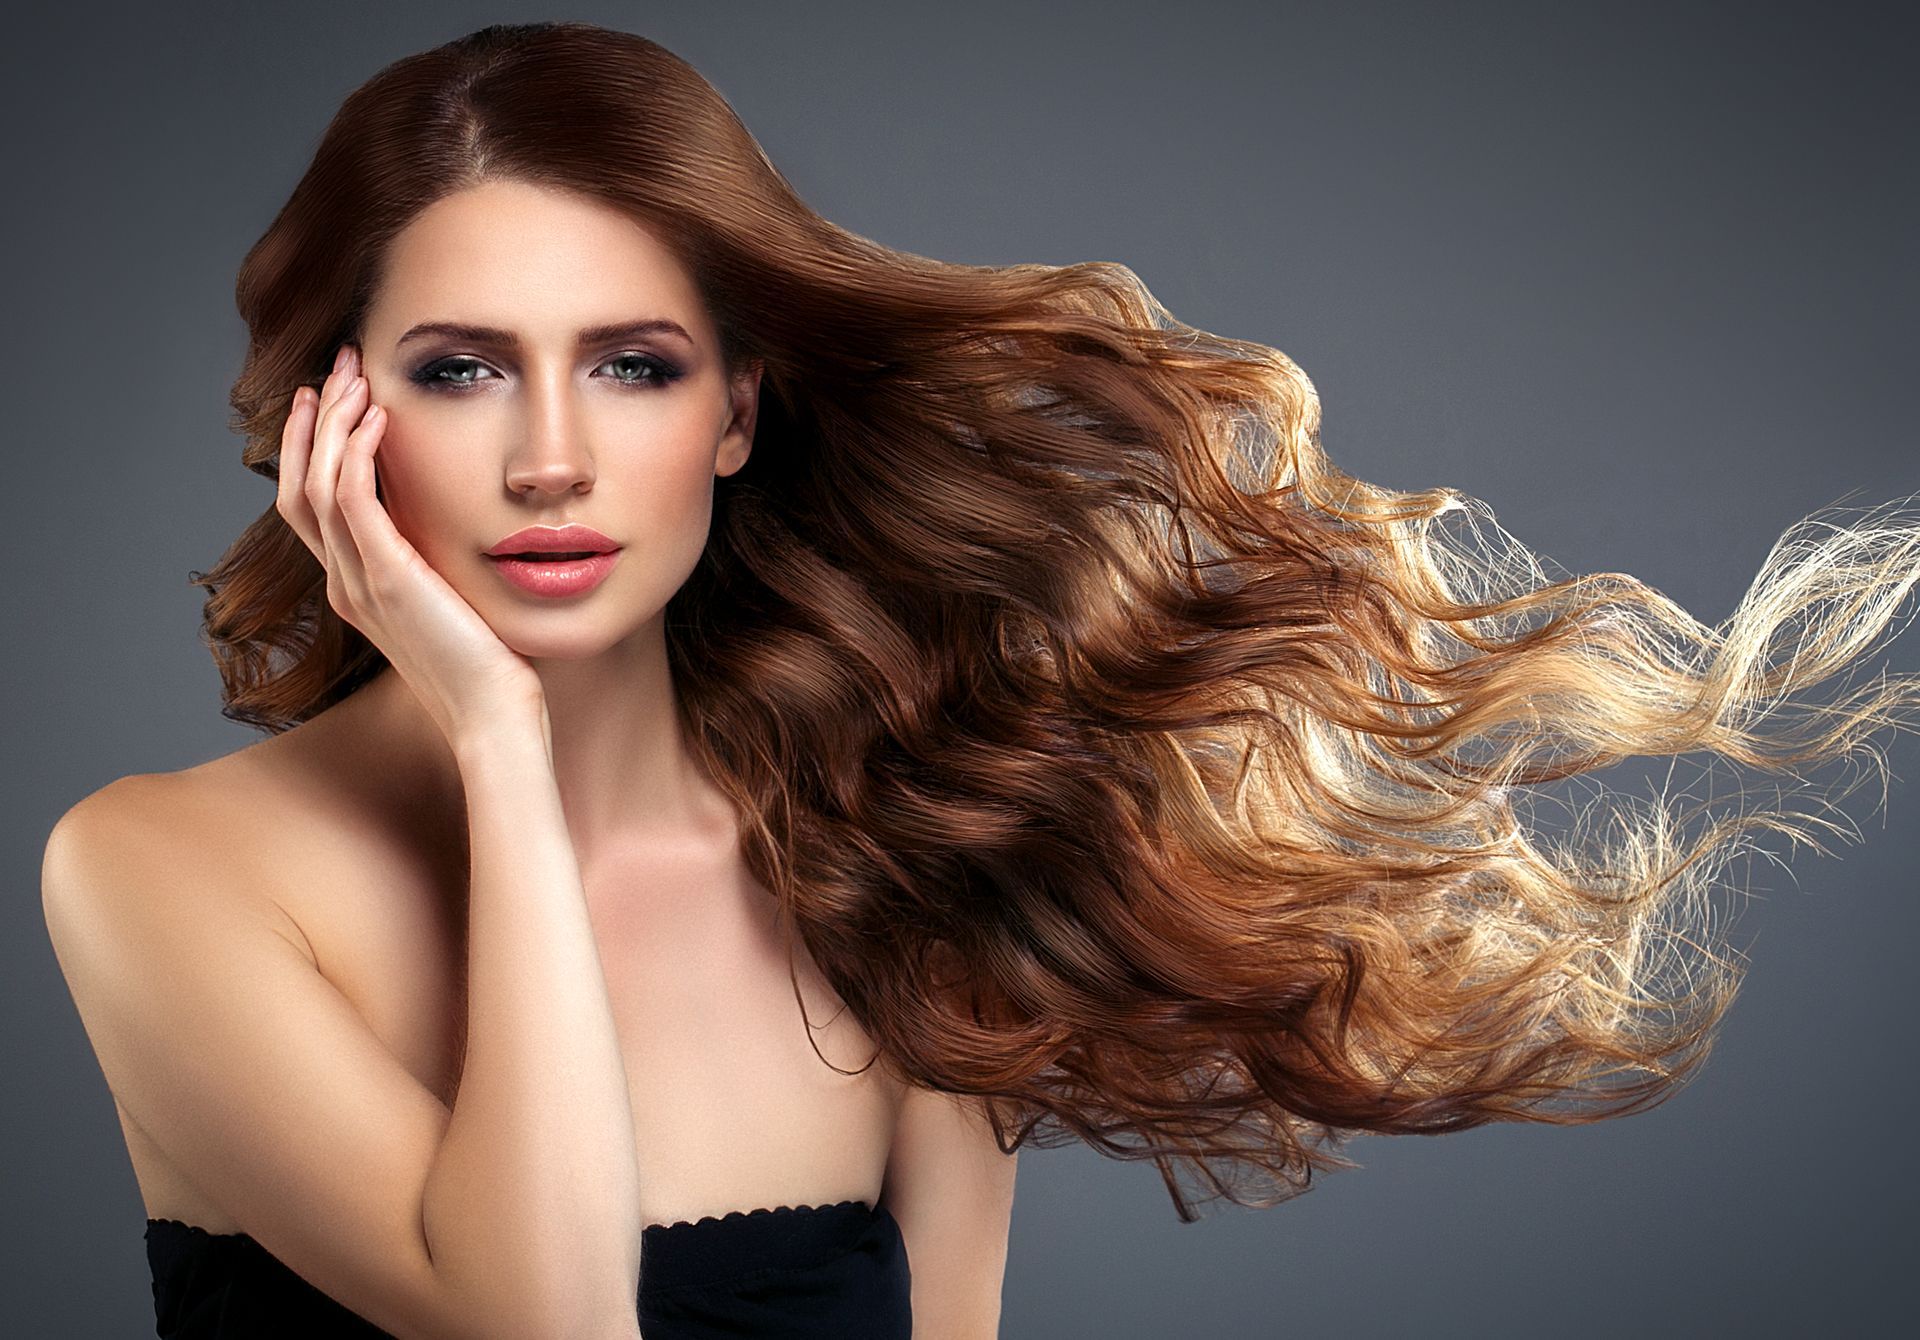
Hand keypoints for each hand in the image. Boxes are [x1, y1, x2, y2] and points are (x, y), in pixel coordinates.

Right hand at [276, 342, 545, 748]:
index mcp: (357, 588)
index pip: (313, 504)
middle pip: (299, 486)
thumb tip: (462, 532)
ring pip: (317, 484)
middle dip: (315, 420)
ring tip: (355, 375)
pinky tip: (380, 418)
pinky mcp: (387, 578)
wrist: (492, 717)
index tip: (337, 397)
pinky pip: (352, 500)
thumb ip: (441, 569)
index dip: (314, 447)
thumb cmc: (490, 669)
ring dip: (334, 423)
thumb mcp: (456, 605)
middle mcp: (346, 583)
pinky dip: (357, 453)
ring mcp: (359, 582)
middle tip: (338, 366)